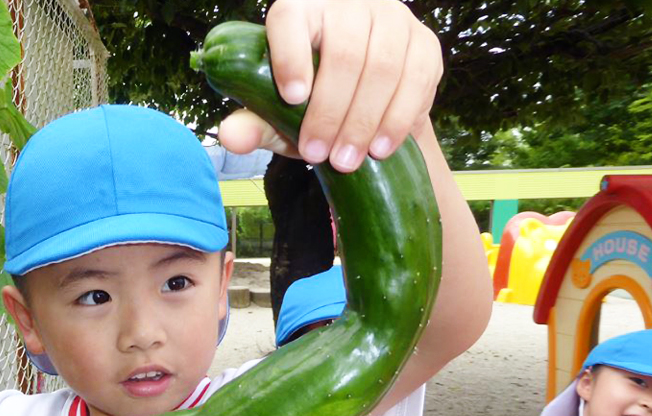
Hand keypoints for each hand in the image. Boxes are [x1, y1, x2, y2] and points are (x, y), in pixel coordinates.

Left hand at [217, 0, 442, 171]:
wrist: (369, 112)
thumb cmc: (313, 107)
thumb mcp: (280, 119)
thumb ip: (256, 123)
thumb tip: (231, 137)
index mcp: (302, 13)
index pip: (291, 18)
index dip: (289, 54)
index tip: (291, 97)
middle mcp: (348, 5)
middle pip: (344, 51)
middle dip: (330, 111)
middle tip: (319, 155)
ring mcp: (391, 19)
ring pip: (382, 66)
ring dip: (363, 121)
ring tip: (347, 160)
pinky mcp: (424, 43)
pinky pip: (415, 79)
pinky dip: (397, 119)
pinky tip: (380, 149)